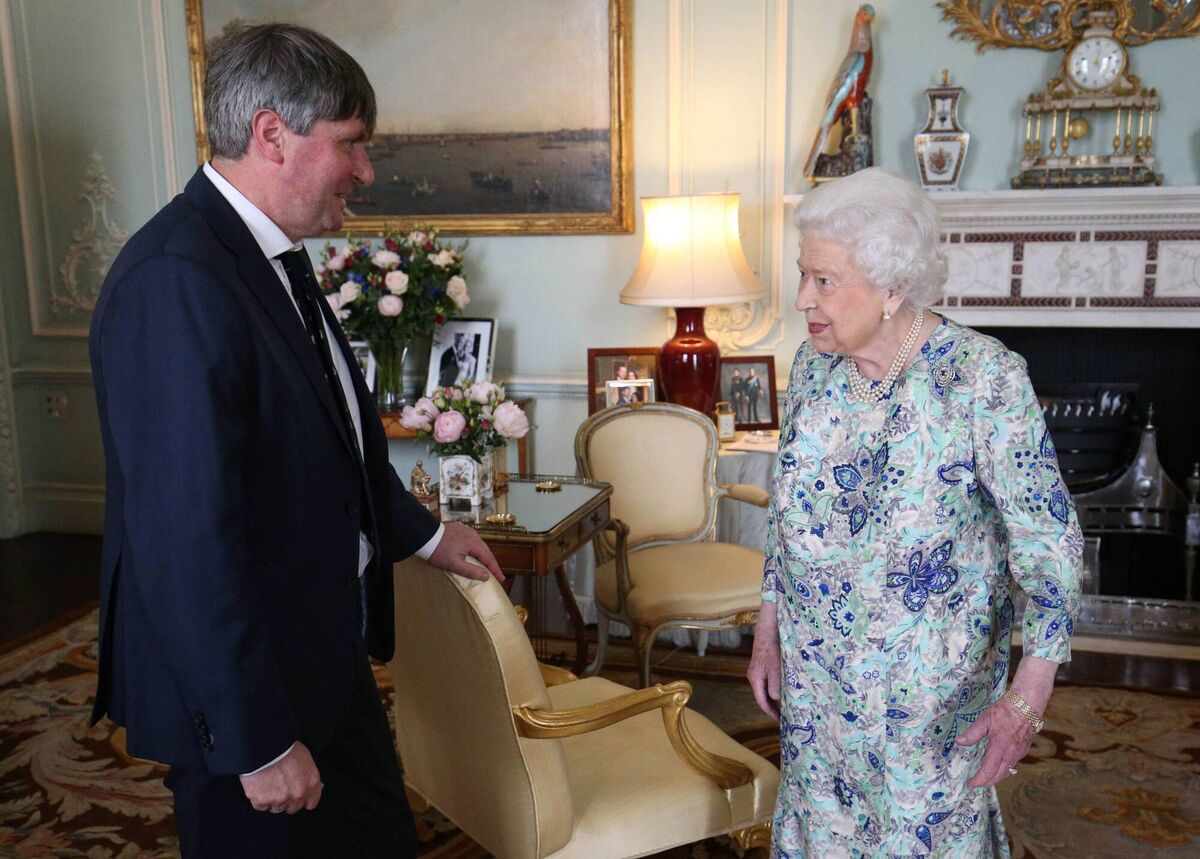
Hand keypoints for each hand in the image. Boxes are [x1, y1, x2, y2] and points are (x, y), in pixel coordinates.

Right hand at [239, 742, 321, 813]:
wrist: (265, 745)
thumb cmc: (285, 747)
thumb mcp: (306, 759)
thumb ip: (311, 776)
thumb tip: (318, 786)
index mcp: (311, 784)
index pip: (311, 803)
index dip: (303, 799)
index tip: (297, 794)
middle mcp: (298, 795)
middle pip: (293, 808)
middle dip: (287, 800)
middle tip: (279, 786)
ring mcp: (280, 800)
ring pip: (277, 808)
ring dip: (272, 799)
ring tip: (268, 783)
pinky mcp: (262, 801)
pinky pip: (260, 806)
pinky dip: (258, 798)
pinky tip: (259, 784)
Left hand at [429, 521, 504, 582]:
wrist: (425, 535)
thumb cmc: (438, 551)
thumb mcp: (454, 565)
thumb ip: (471, 571)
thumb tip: (486, 576)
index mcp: (474, 543)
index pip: (489, 559)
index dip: (495, 570)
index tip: (501, 579)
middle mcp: (473, 534)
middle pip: (485, 550)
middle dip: (490, 563)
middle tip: (495, 573)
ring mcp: (466, 530)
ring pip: (478, 544)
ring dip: (482, 554)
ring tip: (484, 564)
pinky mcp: (459, 528)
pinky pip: (470, 539)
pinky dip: (474, 547)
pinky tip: (472, 551)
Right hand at [746, 601, 780, 720]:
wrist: (770, 624)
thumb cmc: (772, 645)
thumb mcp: (775, 667)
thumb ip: (776, 684)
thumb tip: (777, 700)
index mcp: (755, 677)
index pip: (761, 701)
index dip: (771, 712)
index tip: (781, 721)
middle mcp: (755, 675)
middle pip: (763, 696)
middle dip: (774, 707)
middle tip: (787, 716)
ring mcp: (759, 668)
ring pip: (768, 688)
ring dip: (777, 697)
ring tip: (790, 705)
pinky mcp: (765, 662)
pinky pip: (771, 679)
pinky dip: (779, 687)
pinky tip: (789, 688)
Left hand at [957, 698, 1034, 788]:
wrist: (1028, 705)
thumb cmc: (1006, 710)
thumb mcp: (985, 718)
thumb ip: (973, 733)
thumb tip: (960, 742)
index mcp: (999, 747)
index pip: (988, 771)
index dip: (978, 780)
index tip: (970, 785)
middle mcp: (1011, 754)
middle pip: (998, 776)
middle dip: (986, 782)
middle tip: (975, 783)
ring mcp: (1019, 753)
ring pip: (1006, 772)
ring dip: (995, 777)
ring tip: (985, 777)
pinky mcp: (1023, 750)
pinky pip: (1012, 765)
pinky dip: (1003, 769)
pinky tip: (997, 766)